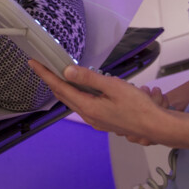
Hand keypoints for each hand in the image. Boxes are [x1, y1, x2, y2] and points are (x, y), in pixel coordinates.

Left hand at [29, 61, 172, 146]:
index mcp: (88, 107)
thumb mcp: (114, 87)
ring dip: (62, 87)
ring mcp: (95, 120)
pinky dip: (74, 93)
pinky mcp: (103, 120)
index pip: (61, 88)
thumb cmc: (138, 106)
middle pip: (63, 95)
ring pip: (72, 101)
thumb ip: (90, 79)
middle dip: (50, 80)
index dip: (46, 74)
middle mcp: (88, 116)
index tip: (33, 63)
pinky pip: (82, 104)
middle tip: (40, 66)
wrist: (155, 126)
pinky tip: (78, 88)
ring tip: (54, 74)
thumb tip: (67, 71)